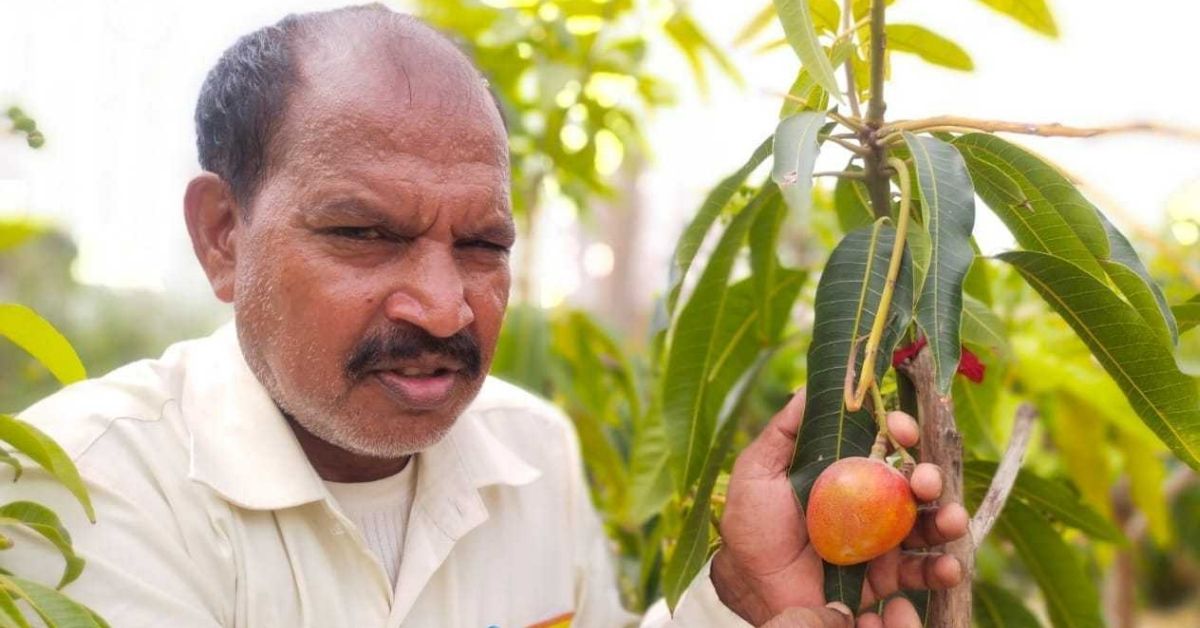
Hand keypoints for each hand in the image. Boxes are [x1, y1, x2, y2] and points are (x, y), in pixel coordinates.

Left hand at [711, 389, 967, 625]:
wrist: (752, 586)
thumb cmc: (751, 526)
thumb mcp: (758, 472)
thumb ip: (784, 431)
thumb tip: (808, 387)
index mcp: (845, 473)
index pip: (884, 445)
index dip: (900, 432)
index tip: (901, 429)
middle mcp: (870, 503)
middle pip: (914, 483)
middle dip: (929, 476)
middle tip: (925, 481)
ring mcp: (882, 540)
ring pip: (929, 524)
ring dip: (947, 518)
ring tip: (950, 520)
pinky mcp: (886, 578)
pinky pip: (924, 572)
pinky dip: (943, 567)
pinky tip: (947, 564)